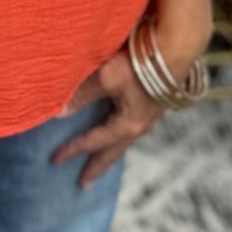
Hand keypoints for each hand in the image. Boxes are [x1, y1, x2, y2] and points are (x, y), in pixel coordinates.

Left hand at [52, 20, 209, 190]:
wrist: (177, 47)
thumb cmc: (140, 63)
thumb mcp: (105, 78)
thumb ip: (81, 94)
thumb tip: (57, 112)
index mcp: (127, 125)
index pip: (93, 141)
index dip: (73, 149)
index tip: (54, 159)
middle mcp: (140, 126)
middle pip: (113, 152)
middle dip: (97, 167)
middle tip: (83, 185)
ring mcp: (150, 116)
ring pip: (124, 141)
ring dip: (109, 151)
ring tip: (100, 158)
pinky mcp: (154, 103)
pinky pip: (132, 127)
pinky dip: (119, 135)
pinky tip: (118, 129)